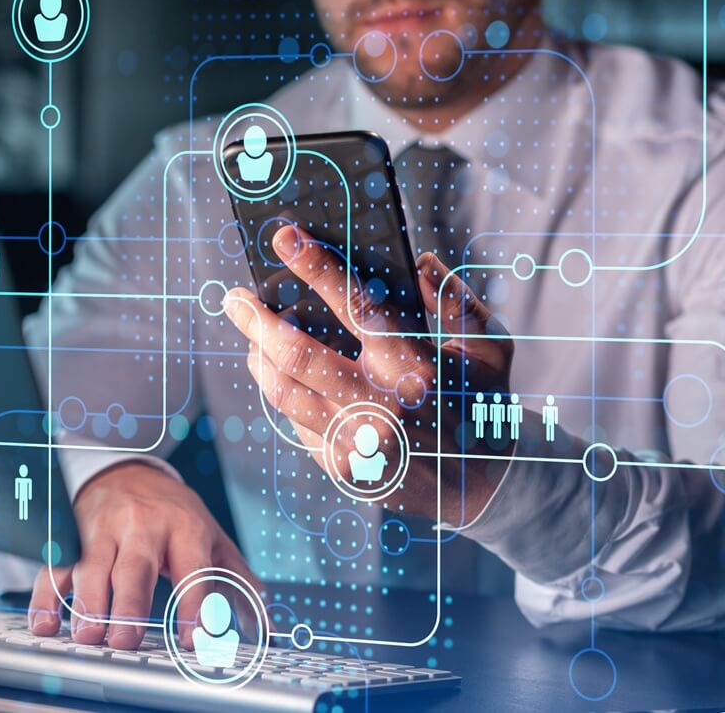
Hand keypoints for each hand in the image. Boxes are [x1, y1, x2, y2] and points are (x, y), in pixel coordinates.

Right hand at [27, 461, 262, 649]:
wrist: (128, 472)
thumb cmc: (174, 514)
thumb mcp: (213, 539)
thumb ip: (239, 582)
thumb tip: (265, 625)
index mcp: (185, 529)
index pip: (193, 569)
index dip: (195, 604)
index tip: (195, 638)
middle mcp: (143, 527)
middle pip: (135, 567)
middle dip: (128, 605)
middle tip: (125, 640)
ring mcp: (103, 532)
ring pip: (91, 567)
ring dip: (86, 604)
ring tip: (86, 637)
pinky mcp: (72, 538)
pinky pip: (56, 566)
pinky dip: (48, 596)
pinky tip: (46, 623)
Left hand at [224, 224, 514, 520]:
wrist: (480, 487)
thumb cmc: (482, 403)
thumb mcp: (489, 346)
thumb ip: (455, 301)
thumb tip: (418, 260)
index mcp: (418, 367)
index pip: (357, 306)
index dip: (317, 268)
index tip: (285, 238)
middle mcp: (383, 407)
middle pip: (298, 354)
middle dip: (257, 319)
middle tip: (235, 297)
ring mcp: (358, 444)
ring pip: (285, 392)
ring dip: (259, 356)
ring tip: (250, 333)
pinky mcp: (343, 470)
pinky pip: (297, 424)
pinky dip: (284, 394)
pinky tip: (281, 376)